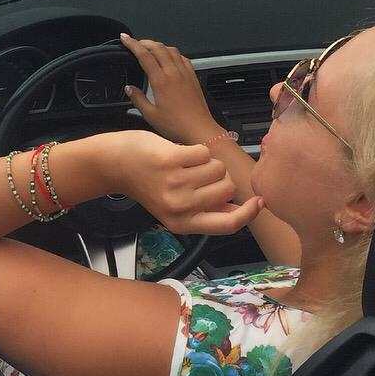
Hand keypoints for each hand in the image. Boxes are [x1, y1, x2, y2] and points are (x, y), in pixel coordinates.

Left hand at [110, 130, 262, 234]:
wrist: (115, 164)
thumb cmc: (146, 183)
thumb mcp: (175, 209)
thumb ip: (206, 212)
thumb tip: (241, 209)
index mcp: (183, 224)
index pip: (228, 225)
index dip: (249, 213)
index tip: (259, 202)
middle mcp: (180, 208)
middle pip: (228, 189)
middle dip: (219, 179)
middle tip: (196, 176)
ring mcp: (176, 184)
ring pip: (218, 168)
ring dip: (206, 163)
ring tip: (183, 166)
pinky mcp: (172, 160)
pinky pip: (205, 152)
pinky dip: (196, 150)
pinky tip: (178, 155)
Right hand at [120, 34, 220, 143]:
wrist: (199, 130)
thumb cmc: (176, 125)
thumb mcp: (150, 115)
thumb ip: (138, 99)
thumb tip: (129, 88)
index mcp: (161, 80)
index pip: (144, 54)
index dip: (132, 44)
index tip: (125, 39)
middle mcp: (174, 73)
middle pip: (158, 47)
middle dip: (144, 42)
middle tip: (135, 43)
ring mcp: (185, 73)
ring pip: (171, 49)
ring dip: (159, 45)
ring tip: (151, 48)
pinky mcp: (193, 77)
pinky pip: (182, 58)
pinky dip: (173, 53)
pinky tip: (170, 58)